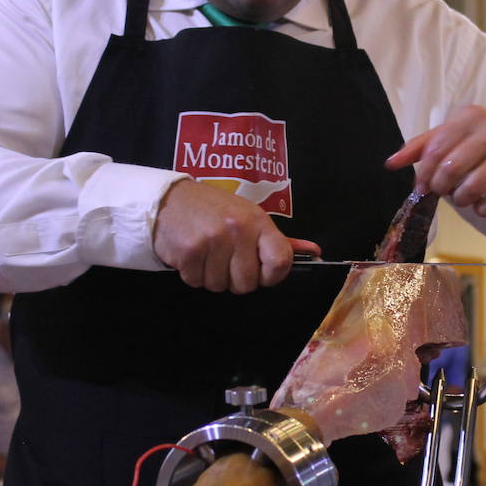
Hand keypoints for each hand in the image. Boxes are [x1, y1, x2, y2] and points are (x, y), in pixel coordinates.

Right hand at [153, 180, 320, 293]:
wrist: (169, 199)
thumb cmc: (214, 210)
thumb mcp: (249, 217)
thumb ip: (279, 240)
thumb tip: (315, 251)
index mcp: (259, 222)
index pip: (281, 262)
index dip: (272, 276)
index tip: (261, 272)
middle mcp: (238, 230)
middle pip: (248, 283)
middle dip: (235, 279)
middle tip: (225, 259)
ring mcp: (213, 241)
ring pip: (220, 286)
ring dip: (212, 276)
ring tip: (206, 254)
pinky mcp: (189, 251)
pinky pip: (197, 282)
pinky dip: (193, 274)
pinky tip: (192, 255)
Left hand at [385, 106, 485, 217]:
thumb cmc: (479, 139)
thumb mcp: (452, 133)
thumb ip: (421, 146)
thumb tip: (390, 164)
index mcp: (470, 117)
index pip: (435, 150)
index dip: (423, 174)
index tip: (422, 186)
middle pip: (451, 170)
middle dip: (441, 187)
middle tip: (443, 190)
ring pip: (472, 189)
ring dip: (460, 200)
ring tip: (462, 195)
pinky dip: (481, 210)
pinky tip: (481, 203)